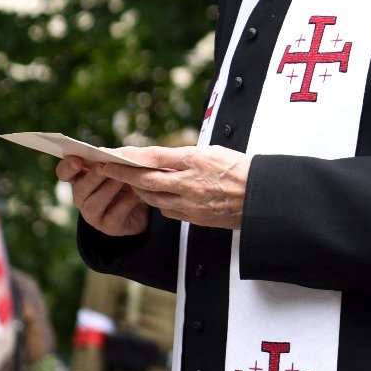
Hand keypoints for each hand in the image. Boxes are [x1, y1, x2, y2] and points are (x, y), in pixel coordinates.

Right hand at [61, 156, 152, 235]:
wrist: (143, 208)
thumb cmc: (125, 182)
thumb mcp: (118, 169)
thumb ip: (109, 161)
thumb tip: (103, 151)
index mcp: (80, 180)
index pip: (64, 173)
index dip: (67, 167)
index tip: (76, 160)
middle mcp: (82, 198)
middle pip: (80, 189)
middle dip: (91, 178)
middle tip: (102, 167)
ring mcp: (93, 215)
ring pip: (94, 204)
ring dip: (108, 190)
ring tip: (122, 179)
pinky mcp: (108, 227)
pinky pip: (114, 215)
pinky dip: (125, 203)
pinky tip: (135, 194)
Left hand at [109, 144, 250, 230]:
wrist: (260, 197)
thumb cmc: (240, 169)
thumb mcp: (212, 152)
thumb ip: (184, 156)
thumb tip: (161, 158)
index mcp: (193, 160)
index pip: (152, 157)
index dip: (129, 157)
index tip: (113, 155)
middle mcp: (188, 182)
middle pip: (146, 180)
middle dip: (124, 175)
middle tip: (109, 170)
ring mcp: (190, 203)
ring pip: (153, 197)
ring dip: (140, 189)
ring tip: (132, 182)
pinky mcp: (193, 218)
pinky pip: (167, 211)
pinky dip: (158, 202)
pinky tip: (157, 196)